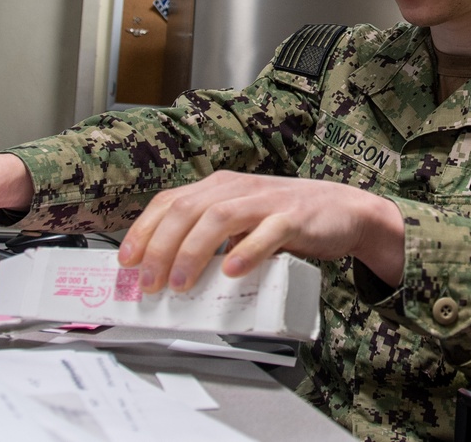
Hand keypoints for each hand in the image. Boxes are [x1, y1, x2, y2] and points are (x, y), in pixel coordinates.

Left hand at [117, 170, 403, 292]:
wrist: (344, 211)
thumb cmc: (285, 219)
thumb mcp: (241, 219)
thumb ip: (210, 236)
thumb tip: (167, 271)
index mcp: (219, 187)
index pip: (169, 202)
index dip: (143, 230)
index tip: (126, 262)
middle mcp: (237, 188)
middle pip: (187, 211)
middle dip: (160, 248)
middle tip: (150, 284)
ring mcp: (266, 201)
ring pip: (219, 217)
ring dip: (193, 252)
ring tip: (181, 284)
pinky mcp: (294, 218)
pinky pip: (266, 232)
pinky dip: (246, 251)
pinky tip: (231, 270)